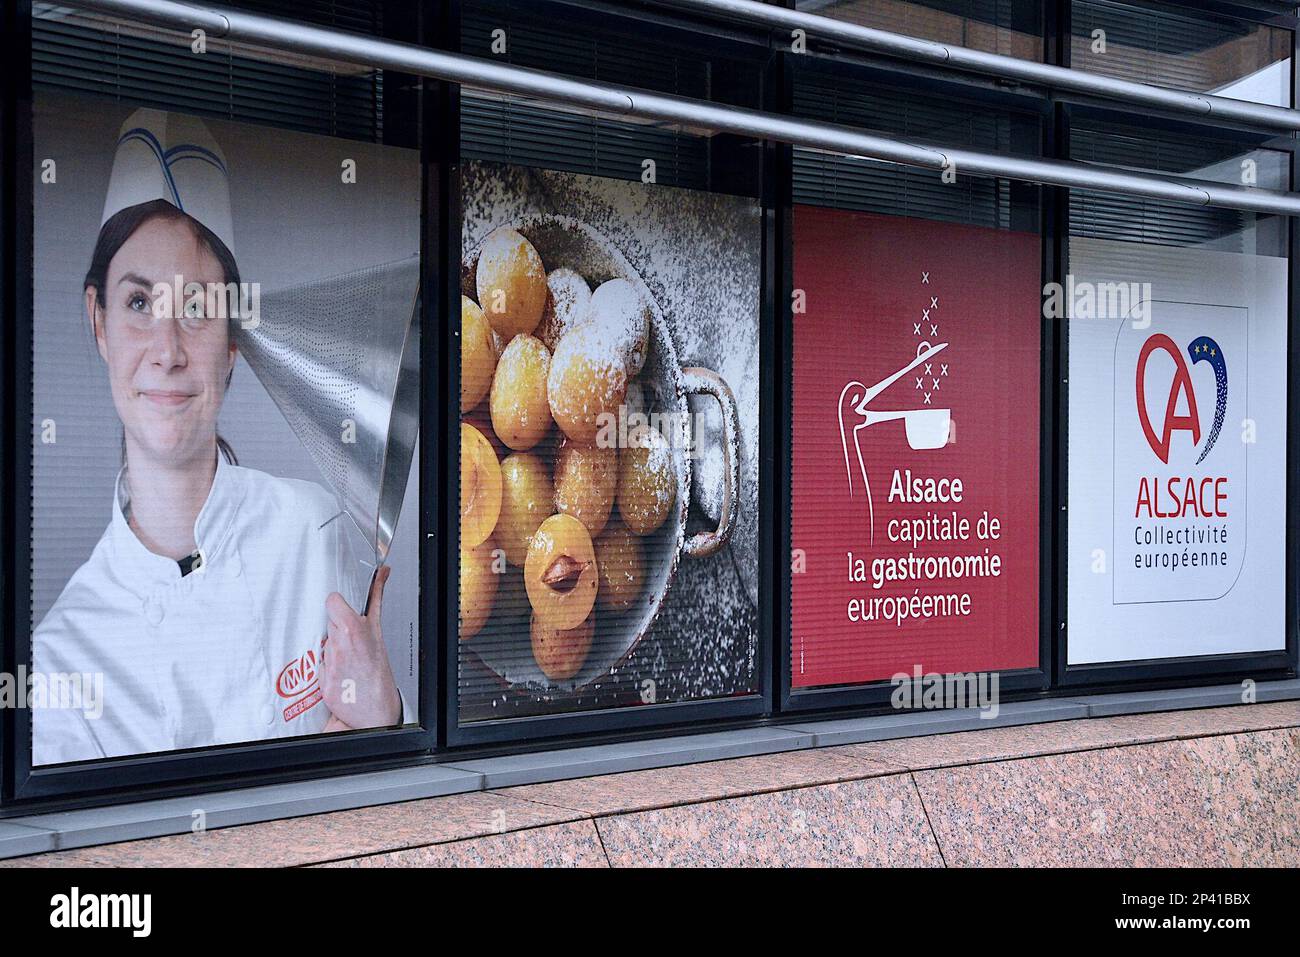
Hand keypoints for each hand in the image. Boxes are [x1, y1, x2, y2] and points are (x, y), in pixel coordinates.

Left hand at [320, 565, 401, 729]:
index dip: (337, 605)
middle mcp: (339, 646)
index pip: (331, 602)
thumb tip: (383, 573)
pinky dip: (327, 668)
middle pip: (327, 624)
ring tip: (348, 661)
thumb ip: (376, 598)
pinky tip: (341, 674)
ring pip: (323, 645)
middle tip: (350, 641)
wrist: (376, 710)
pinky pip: (318, 666)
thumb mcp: (379, 631)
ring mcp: (328, 664)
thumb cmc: (379, 671)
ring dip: (332, 649)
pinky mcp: (321, 682)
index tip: (342, 610)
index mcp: (353, 630)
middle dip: (336, 629)